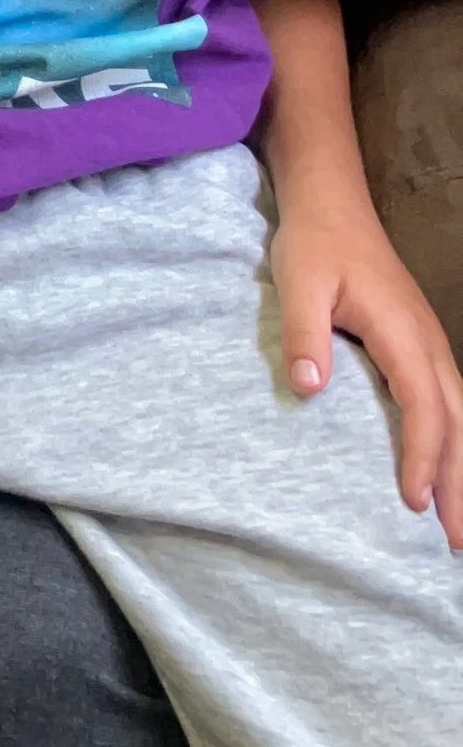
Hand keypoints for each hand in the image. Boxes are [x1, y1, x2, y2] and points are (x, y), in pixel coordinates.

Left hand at [272, 195, 462, 543]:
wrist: (331, 204)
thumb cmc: (314, 244)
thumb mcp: (299, 282)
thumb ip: (304, 334)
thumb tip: (309, 389)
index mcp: (404, 333)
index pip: (425, 407)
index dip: (422, 457)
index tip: (411, 502)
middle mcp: (428, 343)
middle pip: (459, 423)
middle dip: (462, 483)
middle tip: (458, 543)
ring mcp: (430, 345)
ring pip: (462, 417)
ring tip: (459, 525)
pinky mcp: (420, 347)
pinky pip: (449, 403)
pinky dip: (455, 443)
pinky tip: (448, 473)